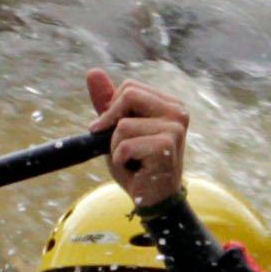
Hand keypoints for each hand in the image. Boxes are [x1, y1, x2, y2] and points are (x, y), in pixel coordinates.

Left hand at [86, 69, 192, 207]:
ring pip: (123, 124)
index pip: (128, 87)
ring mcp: (175, 129)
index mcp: (169, 103)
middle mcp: (177, 111)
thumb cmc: (136, 163)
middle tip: (121, 146)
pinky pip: (125, 145)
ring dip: (116, 147)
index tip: (114, 131)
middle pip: (127, 95)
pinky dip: (120, 160)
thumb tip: (93, 72)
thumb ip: (107, 102)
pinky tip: (136, 169)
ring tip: (133, 160)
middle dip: (112, 123)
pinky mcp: (167, 146)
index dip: (112, 109)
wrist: (151, 199)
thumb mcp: (116, 129)